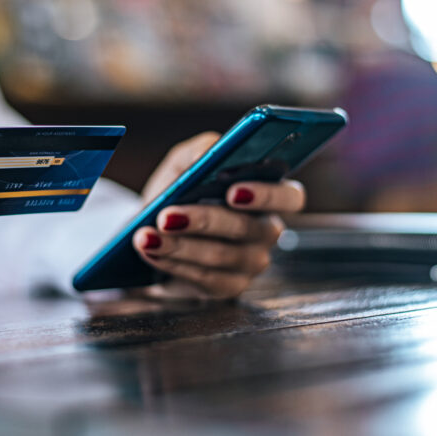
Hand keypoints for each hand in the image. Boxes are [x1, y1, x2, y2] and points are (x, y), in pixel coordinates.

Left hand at [133, 133, 304, 298]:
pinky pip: (207, 279)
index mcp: (267, 194)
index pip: (290, 196)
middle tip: (167, 216)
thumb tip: (209, 152)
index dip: (267, 195)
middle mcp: (267, 230)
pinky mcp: (230, 286)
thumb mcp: (185, 162)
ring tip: (145, 236)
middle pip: (249, 229)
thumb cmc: (178, 190)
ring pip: (222, 256)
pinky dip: (175, 264)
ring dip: (179, 245)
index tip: (231, 191)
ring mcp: (252, 262)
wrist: (151, 227)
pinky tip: (152, 251)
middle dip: (204, 220)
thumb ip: (201, 150)